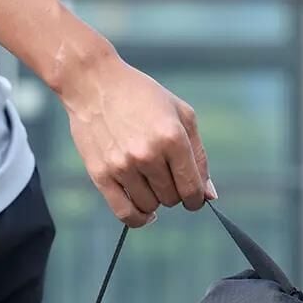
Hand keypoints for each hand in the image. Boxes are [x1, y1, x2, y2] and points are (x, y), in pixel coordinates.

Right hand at [58, 50, 215, 226]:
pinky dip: (138, 219)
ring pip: (150, 206)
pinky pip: (125, 213)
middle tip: (165, 177)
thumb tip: (209, 195)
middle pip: (172, 199)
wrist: (94, 84)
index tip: (193, 197)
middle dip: (174, 193)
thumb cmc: (141, 96)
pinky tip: (145, 214)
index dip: (197, 198)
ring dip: (154, 201)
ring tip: (149, 182)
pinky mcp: (102, 175)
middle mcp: (148, 154)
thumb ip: (198, 155)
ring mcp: (123, 167)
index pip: (192, 188)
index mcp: (172, 137)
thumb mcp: (180, 114)